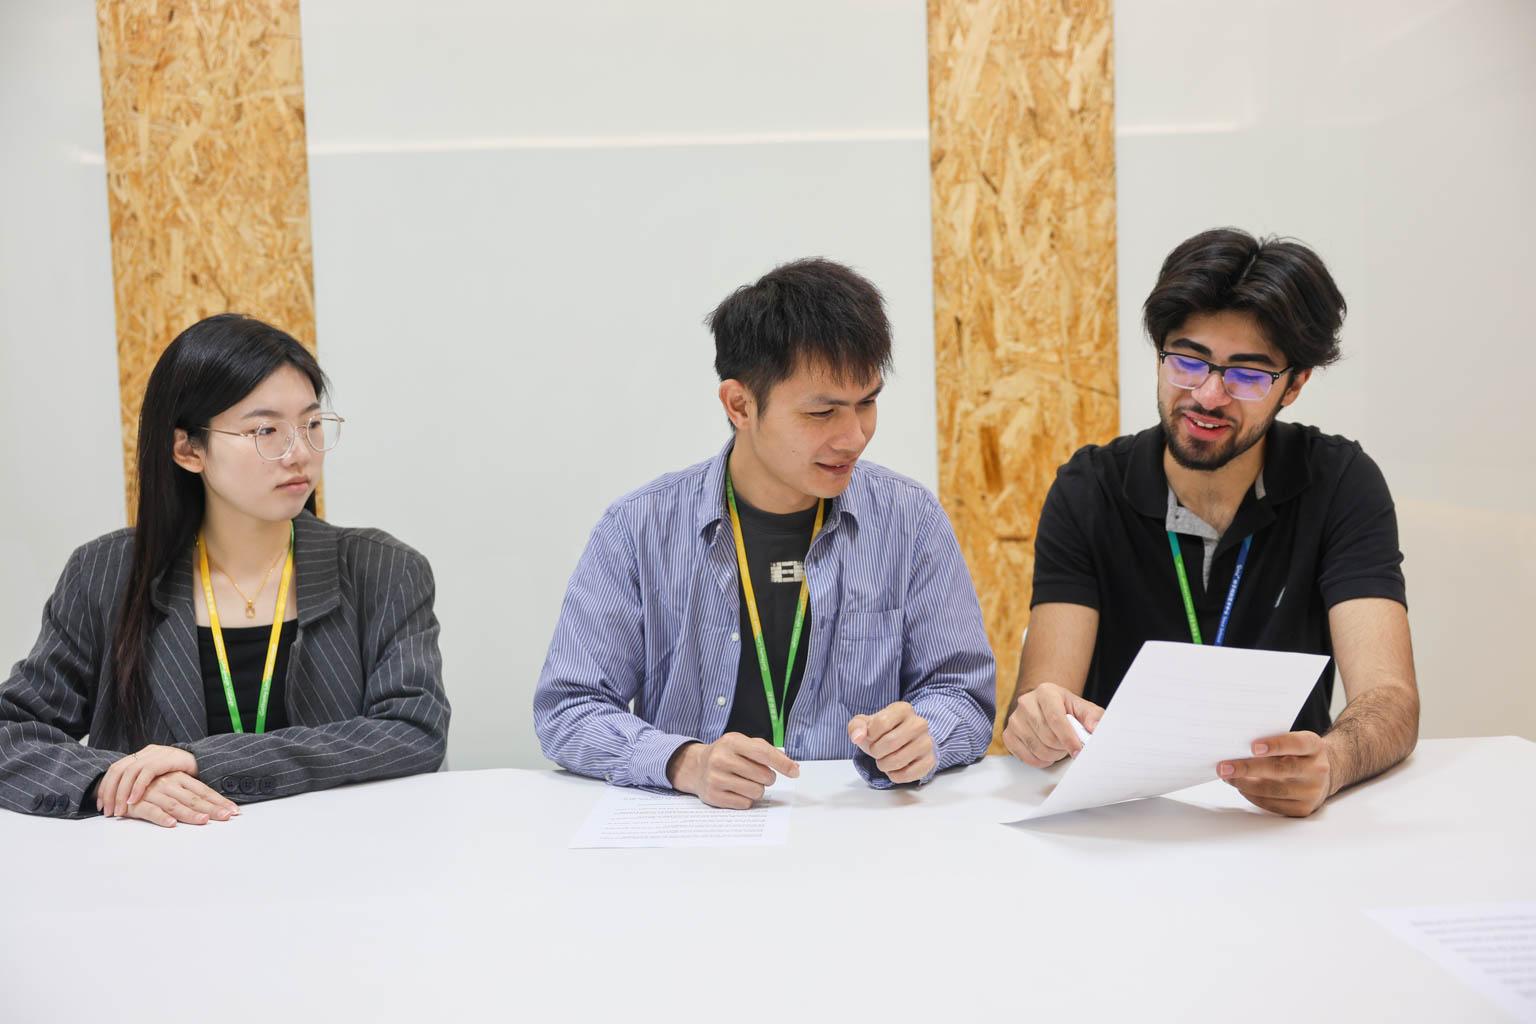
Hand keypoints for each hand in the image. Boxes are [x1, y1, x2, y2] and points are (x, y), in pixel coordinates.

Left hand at [97, 744, 197, 817]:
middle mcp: (146, 752)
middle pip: (118, 770)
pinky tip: (134, 800)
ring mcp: (156, 753)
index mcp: (142, 755)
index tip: (102, 806)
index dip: (106, 787)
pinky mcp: (166, 758)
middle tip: (108, 811)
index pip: (116, 769)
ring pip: (129, 771)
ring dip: (121, 793)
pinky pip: (146, 772)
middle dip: (110, 792)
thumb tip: (122, 799)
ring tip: (120, 810)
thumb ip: (144, 783)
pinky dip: (137, 787)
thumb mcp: (160, 778)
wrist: (207, 761)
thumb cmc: (184, 773)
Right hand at [113, 771, 239, 827]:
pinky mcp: (137, 803)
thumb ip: (188, 794)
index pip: (203, 791)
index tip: (234, 811)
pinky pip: (150, 810)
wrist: (116, 782)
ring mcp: (153, 792)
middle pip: (194, 798)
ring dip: (190, 814)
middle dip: (211, 808)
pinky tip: (172, 824)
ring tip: (203, 820)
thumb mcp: (171, 785)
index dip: (219, 801)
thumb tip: (211, 806)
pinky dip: (161, 817)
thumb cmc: (149, 787)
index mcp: (179, 778)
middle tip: (226, 817)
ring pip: (175, 804)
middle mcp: (169, 783)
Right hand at [666, 733, 799, 809]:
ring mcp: (715, 778)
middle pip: (764, 776)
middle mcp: (721, 758)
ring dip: (756, 789)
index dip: (782, 763)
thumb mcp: (744, 744)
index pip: (763, 753)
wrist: (696, 766)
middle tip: (756, 774)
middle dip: (767, 777)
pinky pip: (745, 804)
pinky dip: (745, 799)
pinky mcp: (713, 796)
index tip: (795, 772)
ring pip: (756, 792)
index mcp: (732, 741)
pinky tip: (735, 790)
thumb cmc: (728, 754)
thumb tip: (794, 768)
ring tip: (745, 782)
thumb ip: (769, 752)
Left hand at [847, 701, 933, 783]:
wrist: (904, 742)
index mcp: (903, 709)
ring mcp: (927, 742)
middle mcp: (919, 723)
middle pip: (890, 742)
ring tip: (885, 760)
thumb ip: (856, 727)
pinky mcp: (930, 761)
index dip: (870, 735)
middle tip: (877, 751)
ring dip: (884, 765)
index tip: (872, 736)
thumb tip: (857, 737)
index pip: (881, 723)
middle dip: (876, 751)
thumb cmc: (882, 732)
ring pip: (898, 760)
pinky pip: (907, 775)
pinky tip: (895, 768)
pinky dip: (895, 776)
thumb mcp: (865, 724)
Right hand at [1002, 683, 1103, 766]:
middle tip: (1068, 746)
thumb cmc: (1066, 709)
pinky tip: (1045, 753)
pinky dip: (1039, 760)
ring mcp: (1015, 719)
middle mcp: (1026, 702)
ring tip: (1057, 748)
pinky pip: (1025, 756)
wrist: (1046, 708)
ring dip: (1052, 755)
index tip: (1078, 751)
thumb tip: (1094, 727)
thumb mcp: (1083, 708)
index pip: (1056, 719)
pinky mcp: (1008, 734)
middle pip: (1047, 736)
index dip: (1068, 738)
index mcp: (1046, 692)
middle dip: (1062, 747)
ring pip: (1037, 748)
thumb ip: (1093, 716)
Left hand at [1218, 731, 1332, 816]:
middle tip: (1224, 767)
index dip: (1275, 745)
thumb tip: (1237, 749)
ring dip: (1245, 784)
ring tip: (1228, 777)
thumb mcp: (1294, 741)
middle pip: (1281, 770)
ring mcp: (1311, 792)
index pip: (1296, 744)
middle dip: (1248, 768)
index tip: (1252, 746)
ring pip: (1273, 790)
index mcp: (1314, 747)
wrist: (1323, 776)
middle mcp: (1317, 770)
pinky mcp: (1303, 809)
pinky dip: (1253, 796)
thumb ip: (1273, 741)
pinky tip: (1242, 788)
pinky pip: (1273, 805)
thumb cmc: (1299, 754)